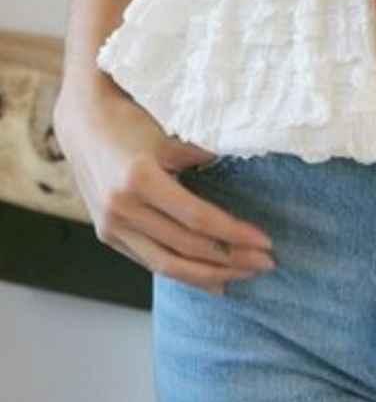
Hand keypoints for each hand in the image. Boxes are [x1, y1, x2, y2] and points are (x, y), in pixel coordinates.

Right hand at [52, 78, 275, 292]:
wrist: (83, 124)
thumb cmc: (131, 121)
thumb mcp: (169, 133)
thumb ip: (203, 155)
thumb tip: (247, 163)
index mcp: (140, 179)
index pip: (196, 219)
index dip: (233, 233)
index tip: (264, 241)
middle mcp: (123, 208)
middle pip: (185, 247)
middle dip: (230, 259)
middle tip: (265, 263)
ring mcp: (111, 226)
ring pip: (167, 265)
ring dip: (210, 275)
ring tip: (244, 276)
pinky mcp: (109, 236)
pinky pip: (151, 262)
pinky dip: (184, 273)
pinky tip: (212, 280)